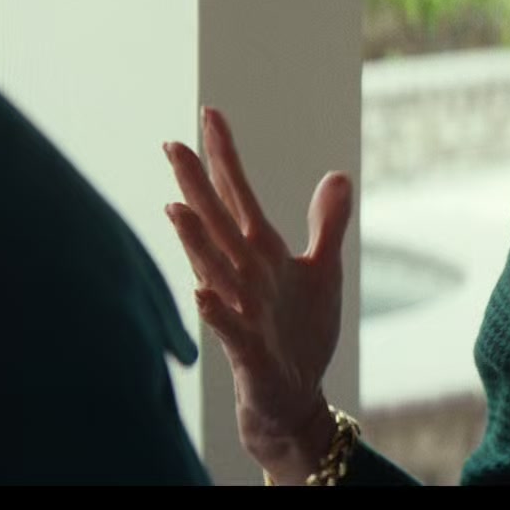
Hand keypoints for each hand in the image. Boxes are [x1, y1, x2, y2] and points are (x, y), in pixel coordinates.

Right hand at [163, 107, 353, 484]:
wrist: (294, 395)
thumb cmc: (300, 331)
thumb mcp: (322, 270)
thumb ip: (327, 223)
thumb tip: (337, 173)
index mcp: (259, 253)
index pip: (237, 196)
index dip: (225, 156)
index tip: (210, 114)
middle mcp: (243, 275)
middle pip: (216, 223)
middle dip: (195, 186)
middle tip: (172, 144)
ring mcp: (241, 311)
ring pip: (213, 271)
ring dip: (194, 242)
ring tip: (175, 207)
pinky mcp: (248, 350)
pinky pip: (229, 329)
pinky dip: (216, 312)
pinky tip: (201, 293)